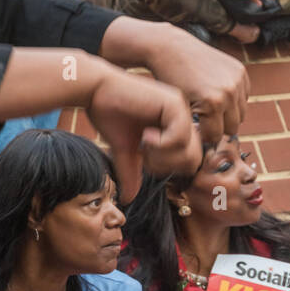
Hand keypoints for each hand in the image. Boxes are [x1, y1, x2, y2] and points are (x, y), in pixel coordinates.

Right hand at [85, 62, 200, 199]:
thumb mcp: (124, 150)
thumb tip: (128, 199)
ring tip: (143, 145)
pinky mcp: (174, 103)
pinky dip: (161, 144)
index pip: (188, 161)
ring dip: (163, 156)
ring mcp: (181, 109)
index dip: (167, 168)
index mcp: (175, 126)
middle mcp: (183, 117)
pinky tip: (145, 135)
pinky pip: (179, 137)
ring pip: (189, 150)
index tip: (145, 160)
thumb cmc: (108, 114)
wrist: (95, 90)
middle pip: (194, 159)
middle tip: (145, 157)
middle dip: (167, 166)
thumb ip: (132, 172)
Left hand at [137, 22, 249, 141]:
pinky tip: (216, 93)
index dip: (204, 136)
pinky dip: (233, 99)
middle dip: (218, 126)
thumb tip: (206, 145)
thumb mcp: (179, 108)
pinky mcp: (242, 71)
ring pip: (241, 113)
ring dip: (228, 114)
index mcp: (213, 103)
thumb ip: (194, 126)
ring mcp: (238, 80)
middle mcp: (229, 92)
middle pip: (232, 127)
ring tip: (209, 108)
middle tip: (203, 120)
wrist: (172, 49)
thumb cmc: (169, 80)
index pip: (216, 135)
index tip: (196, 131)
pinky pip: (244, 96)